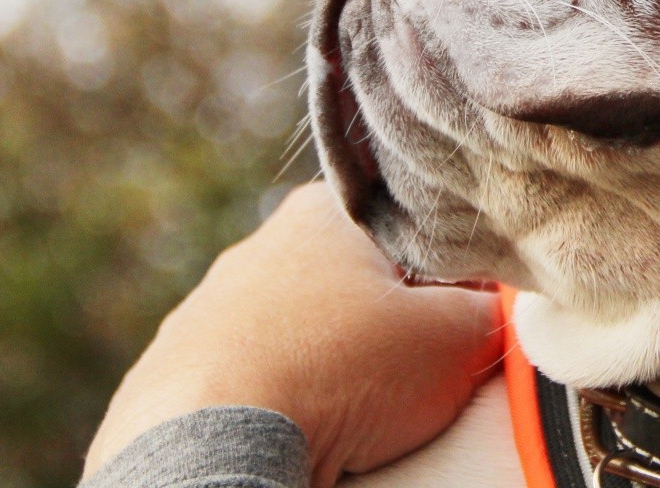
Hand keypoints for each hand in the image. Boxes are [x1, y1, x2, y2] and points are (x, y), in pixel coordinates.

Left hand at [84, 182, 502, 485]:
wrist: (212, 445)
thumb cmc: (340, 372)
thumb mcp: (456, 336)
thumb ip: (488, 309)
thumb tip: (493, 310)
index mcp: (323, 214)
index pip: (407, 228)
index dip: (448, 276)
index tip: (463, 319)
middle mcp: (256, 248)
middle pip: (349, 285)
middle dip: (382, 328)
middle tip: (412, 377)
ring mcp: (203, 312)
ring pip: (294, 338)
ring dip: (324, 372)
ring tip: (350, 421)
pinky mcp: (166, 377)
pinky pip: (244, 386)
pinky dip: (272, 408)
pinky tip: (294, 436)